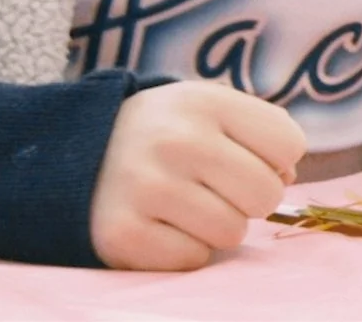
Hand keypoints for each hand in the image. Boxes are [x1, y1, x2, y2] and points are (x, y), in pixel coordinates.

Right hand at [90, 81, 304, 270]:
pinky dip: (185, 248)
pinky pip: (194, 258)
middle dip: (250, 197)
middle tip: (216, 186)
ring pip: (233, 232)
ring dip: (217, 225)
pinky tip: (160, 224)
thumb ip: (261, 131)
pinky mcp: (122, 235)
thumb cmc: (164, 133)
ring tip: (185, 203)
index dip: (275, 158)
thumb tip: (287, 178)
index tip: (243, 155)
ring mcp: (146, 188)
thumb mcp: (208, 108)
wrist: (71, 153)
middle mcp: (176, 141)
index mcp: (204, 102)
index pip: (289, 144)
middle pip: (266, 194)